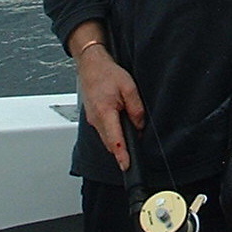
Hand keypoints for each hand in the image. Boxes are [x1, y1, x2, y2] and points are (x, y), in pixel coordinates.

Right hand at [76, 45, 144, 170]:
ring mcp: (93, 119)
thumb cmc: (107, 74)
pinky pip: (104, 131)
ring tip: (130, 135)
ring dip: (118, 140)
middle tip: (135, 151)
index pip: (115, 140)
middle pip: (111, 143)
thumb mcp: (129, 87)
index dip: (122, 155)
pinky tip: (120, 126)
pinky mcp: (93, 118)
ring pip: (107, 138)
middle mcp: (96, 119)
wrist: (91, 66)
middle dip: (123, 149)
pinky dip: (113, 133)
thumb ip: (136, 108)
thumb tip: (140, 124)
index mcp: (105, 112)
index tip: (126, 166)